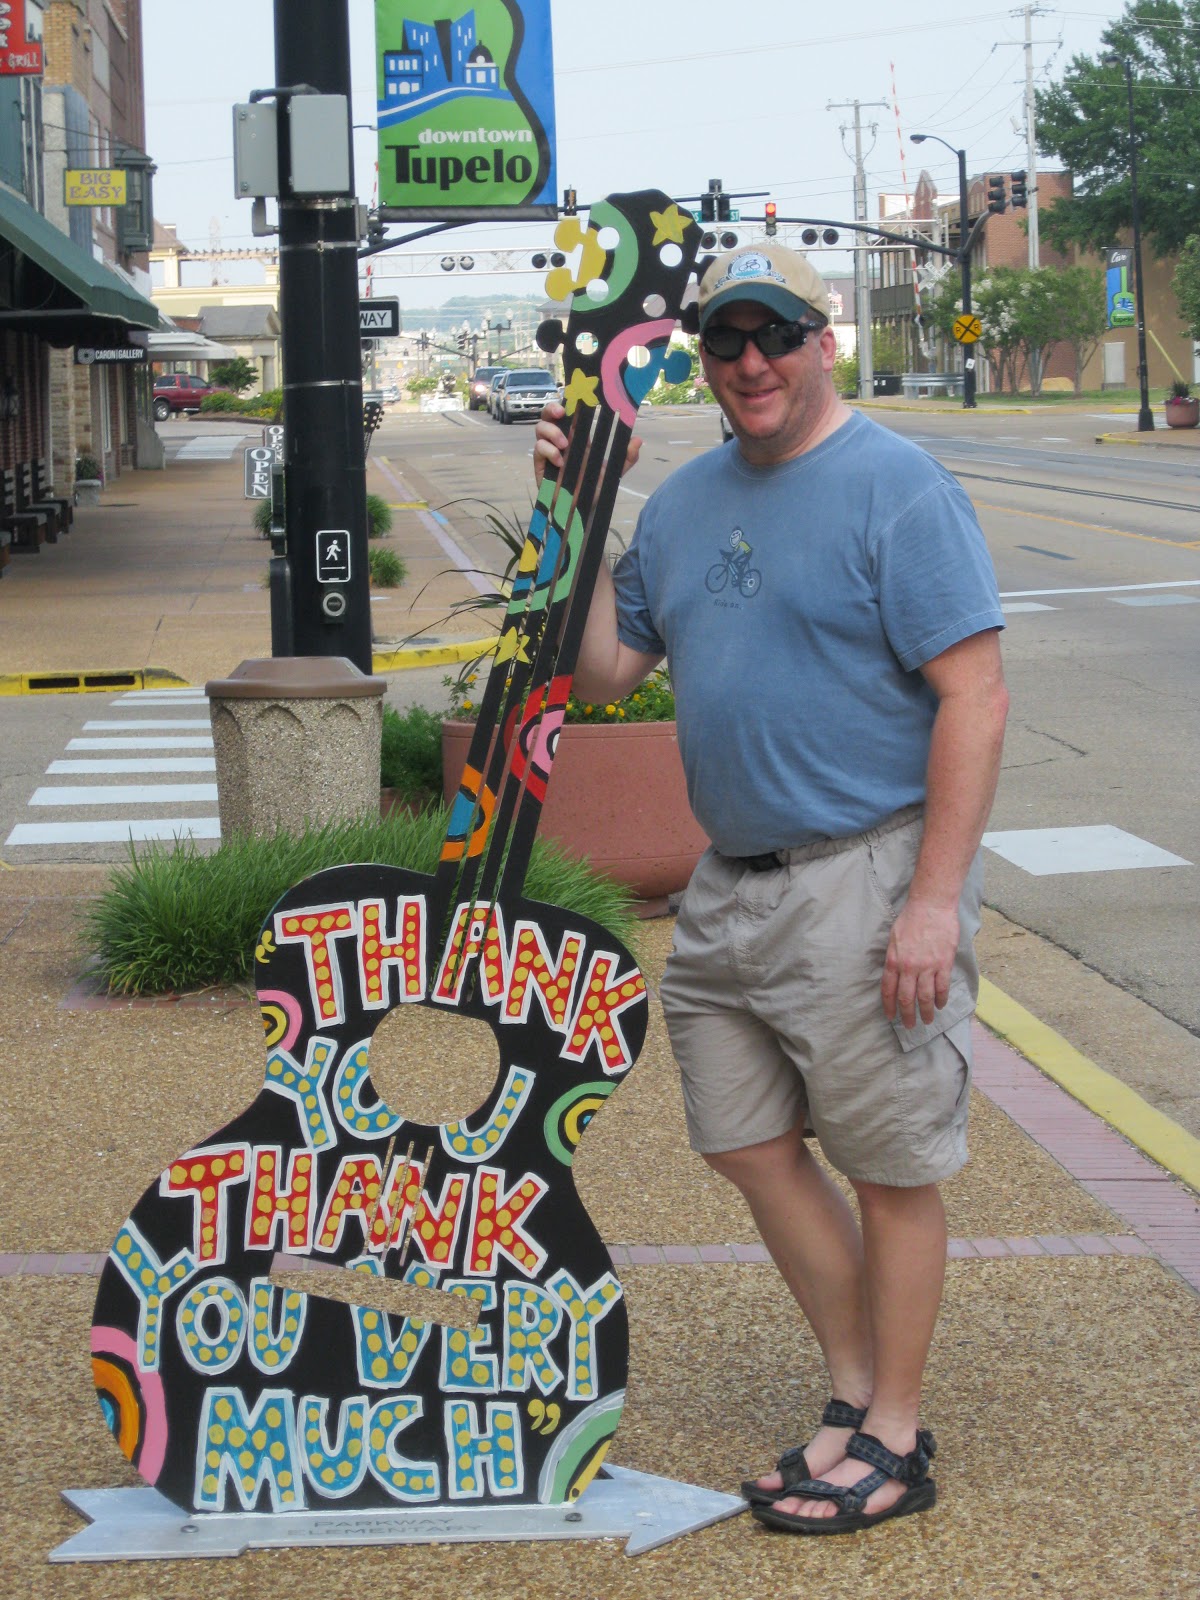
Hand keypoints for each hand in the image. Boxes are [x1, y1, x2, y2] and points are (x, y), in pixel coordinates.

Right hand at [533, 401, 642, 487]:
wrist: (582, 512)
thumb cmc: (594, 489)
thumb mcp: (613, 472)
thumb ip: (626, 458)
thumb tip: (638, 440)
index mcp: (578, 437)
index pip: (570, 413)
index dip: (569, 402)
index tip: (576, 396)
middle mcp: (561, 440)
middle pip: (549, 415)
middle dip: (552, 408)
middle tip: (562, 412)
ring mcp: (549, 451)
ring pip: (540, 428)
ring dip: (551, 432)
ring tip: (565, 444)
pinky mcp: (541, 465)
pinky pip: (538, 449)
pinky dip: (548, 451)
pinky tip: (560, 461)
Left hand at [880, 899, 959, 1028]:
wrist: (931, 906)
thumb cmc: (910, 919)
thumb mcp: (893, 939)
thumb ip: (893, 959)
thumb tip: (893, 975)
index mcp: (894, 960)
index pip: (889, 990)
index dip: (890, 1006)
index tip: (891, 1017)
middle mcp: (909, 967)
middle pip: (907, 998)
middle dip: (908, 1015)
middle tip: (910, 1026)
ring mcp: (927, 966)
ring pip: (925, 997)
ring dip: (926, 1012)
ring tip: (928, 1021)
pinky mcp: (943, 963)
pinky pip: (942, 987)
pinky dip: (941, 999)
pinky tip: (940, 1005)